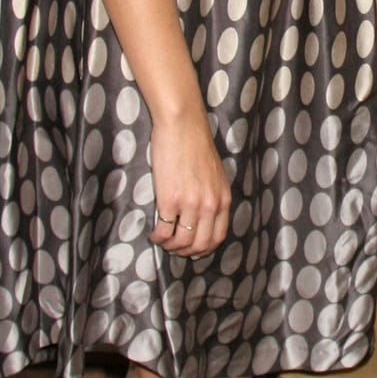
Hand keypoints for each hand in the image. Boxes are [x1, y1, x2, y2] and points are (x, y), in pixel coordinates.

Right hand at [148, 113, 231, 257]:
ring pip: (182, 242)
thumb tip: (203, 214)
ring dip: (170, 247)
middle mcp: (210, 205)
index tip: (193, 250)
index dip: (204, 249)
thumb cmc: (196, 145)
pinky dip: (158, 238)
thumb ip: (212, 194)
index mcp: (223, 199)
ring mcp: (190, 204)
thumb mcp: (215, 174)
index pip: (218, 237)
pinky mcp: (170, 200)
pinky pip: (164, 231)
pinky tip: (154, 235)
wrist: (183, 125)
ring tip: (163, 242)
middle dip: (186, 252)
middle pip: (201, 244)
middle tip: (175, 249)